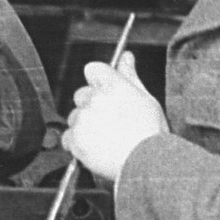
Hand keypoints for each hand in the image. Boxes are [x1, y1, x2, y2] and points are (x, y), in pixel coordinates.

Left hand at [61, 52, 167, 184]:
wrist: (147, 163)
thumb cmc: (150, 133)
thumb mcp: (146, 99)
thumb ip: (130, 76)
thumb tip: (126, 57)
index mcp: (113, 85)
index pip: (92, 69)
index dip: (99, 81)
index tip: (105, 91)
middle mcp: (94, 99)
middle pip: (82, 94)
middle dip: (92, 105)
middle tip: (110, 120)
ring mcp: (83, 119)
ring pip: (75, 116)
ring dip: (85, 124)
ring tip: (106, 137)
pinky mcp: (75, 138)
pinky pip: (68, 136)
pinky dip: (78, 142)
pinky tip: (97, 147)